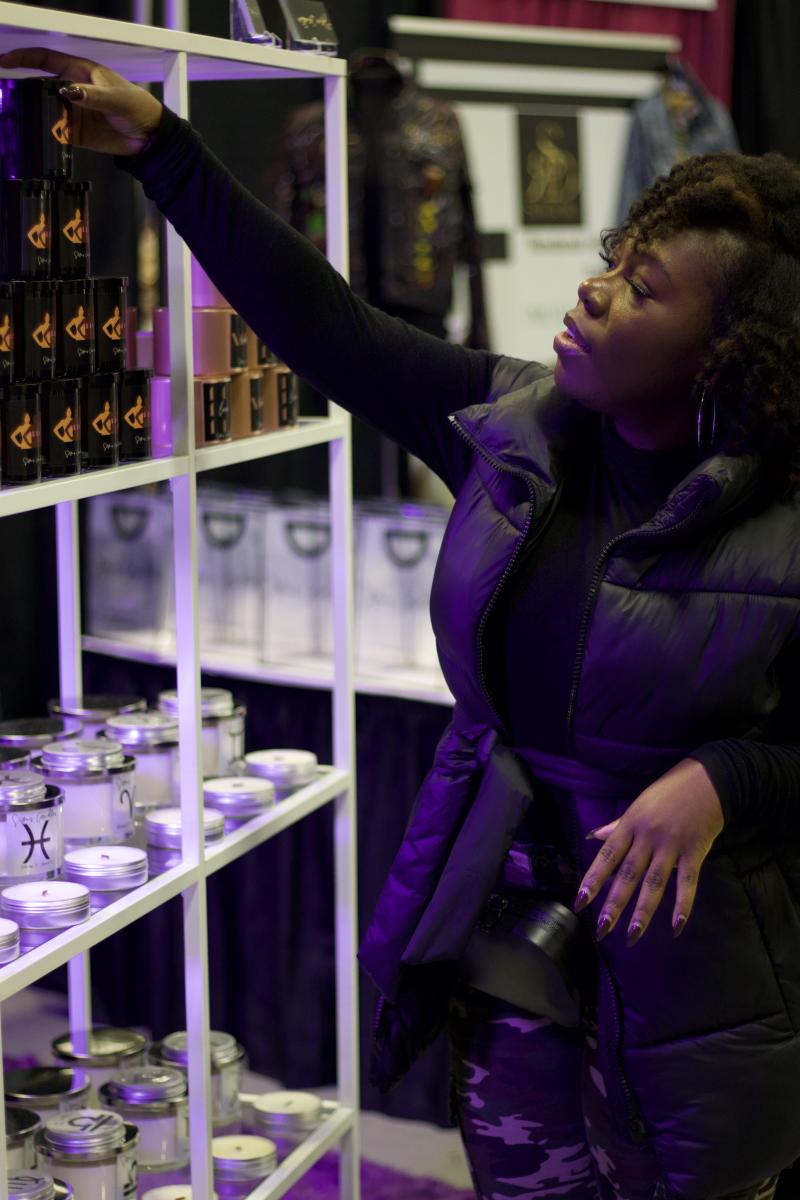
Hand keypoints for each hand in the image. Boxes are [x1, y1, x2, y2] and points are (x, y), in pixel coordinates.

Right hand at [0, 48, 162, 155]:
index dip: (24, 58)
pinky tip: (37, 139)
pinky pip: (58, 134)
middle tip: (7, 97)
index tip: (4, 61)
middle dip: (24, 90)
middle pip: (41, 87)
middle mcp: (74, 91)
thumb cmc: (137, 107)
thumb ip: (91, 96)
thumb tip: (68, 91)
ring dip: (34, 116)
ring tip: (19, 119)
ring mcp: (75, 113)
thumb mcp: (115, 98)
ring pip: (47, 111)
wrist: (151, 137)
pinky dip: (48, 137)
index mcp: (81, 72)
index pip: (47, 60)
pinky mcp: (79, 134)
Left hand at [574, 757, 724, 946]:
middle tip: (602, 929)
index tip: (580, 902)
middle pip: (627, 875)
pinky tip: (677, 927)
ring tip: (632, 935)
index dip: (593, 880)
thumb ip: (616, 826)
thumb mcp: (638, 805)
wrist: (708, 779)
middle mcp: (647, 837)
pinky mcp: (695, 852)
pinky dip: (682, 905)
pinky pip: (687, 882)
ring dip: (643, 911)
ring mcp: (671, 846)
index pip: (607, 857)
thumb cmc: (669, 792)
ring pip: (654, 883)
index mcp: (630, 825)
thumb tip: (592, 837)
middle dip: (613, 904)